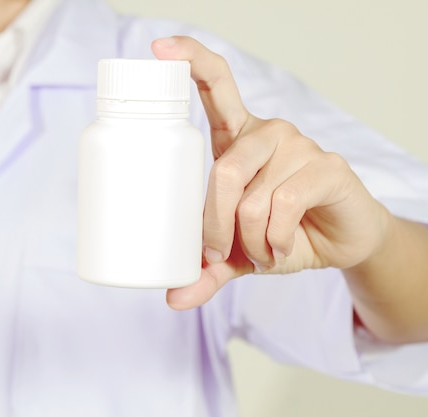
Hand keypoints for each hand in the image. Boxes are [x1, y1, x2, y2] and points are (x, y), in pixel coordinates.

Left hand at [151, 36, 391, 309]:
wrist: (339, 244)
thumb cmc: (281, 233)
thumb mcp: (236, 252)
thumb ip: (205, 269)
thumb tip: (172, 299)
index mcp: (238, 139)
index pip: (216, 84)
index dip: (189, 60)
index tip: (158, 48)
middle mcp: (267, 133)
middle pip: (223, 169)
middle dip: (213, 225)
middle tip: (218, 253)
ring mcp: (299, 145)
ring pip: (252, 197)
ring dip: (250, 241)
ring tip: (263, 251)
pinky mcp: (327, 166)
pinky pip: (282, 207)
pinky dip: (276, 241)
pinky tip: (284, 247)